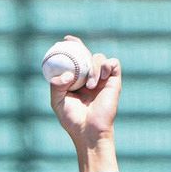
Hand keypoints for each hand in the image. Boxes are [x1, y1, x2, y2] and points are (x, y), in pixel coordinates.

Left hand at [48, 37, 120, 171]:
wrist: (89, 131)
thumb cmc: (73, 120)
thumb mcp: (58, 102)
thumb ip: (56, 86)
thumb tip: (67, 73)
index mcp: (76, 81)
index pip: (74, 60)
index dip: (71, 48)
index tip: (65, 40)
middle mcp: (89, 77)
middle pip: (86, 54)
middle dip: (80, 47)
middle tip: (73, 44)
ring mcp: (102, 78)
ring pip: (99, 57)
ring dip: (92, 67)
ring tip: (90, 85)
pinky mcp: (114, 81)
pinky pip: (113, 63)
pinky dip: (106, 66)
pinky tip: (99, 79)